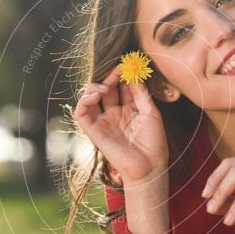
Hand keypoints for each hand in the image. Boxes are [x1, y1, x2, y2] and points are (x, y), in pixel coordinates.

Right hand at [74, 65, 168, 185]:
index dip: (121, 75)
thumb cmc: (154, 143)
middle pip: (105, 88)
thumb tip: (134, 74)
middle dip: (109, 77)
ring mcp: (103, 122)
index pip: (120, 87)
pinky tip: (96, 95)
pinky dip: (83, 100)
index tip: (127, 66)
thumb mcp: (151, 113)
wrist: (149, 167)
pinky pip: (80, 113)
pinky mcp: (93, 131)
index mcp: (128, 110)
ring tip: (106, 87)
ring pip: (90, 97)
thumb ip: (141, 93)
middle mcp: (114, 114)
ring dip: (95, 87)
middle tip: (117, 71)